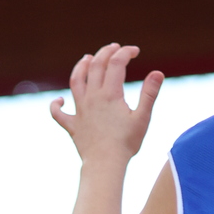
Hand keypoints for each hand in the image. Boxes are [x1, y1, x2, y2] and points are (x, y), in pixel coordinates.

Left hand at [51, 44, 163, 162]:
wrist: (105, 164)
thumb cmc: (126, 143)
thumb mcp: (142, 118)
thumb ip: (149, 94)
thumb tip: (157, 72)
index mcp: (110, 94)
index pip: (116, 63)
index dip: (126, 52)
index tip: (135, 51)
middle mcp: (92, 98)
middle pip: (95, 66)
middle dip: (105, 52)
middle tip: (114, 48)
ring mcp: (79, 111)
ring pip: (75, 81)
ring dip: (80, 66)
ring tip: (87, 58)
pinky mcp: (72, 126)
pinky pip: (58, 113)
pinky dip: (56, 105)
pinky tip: (59, 100)